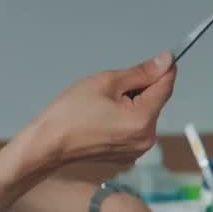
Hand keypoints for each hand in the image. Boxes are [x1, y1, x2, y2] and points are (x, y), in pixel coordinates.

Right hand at [33, 51, 176, 168]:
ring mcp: (138, 149)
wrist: (47, 144)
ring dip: (134, 104)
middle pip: (156, 101)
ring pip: (146, 114)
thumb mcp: (106, 82)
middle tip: (114, 88)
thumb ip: (141, 72)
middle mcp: (146, 138)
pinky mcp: (129, 154)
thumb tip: (165, 61)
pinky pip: (137, 127)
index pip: (165, 88)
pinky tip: (105, 118)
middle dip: (142, 89)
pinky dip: (127, 118)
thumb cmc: (69, 113)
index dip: (165, 70)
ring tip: (104, 105)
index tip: (165, 58)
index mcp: (142, 120)